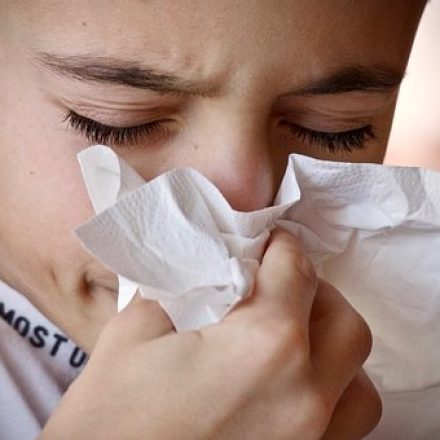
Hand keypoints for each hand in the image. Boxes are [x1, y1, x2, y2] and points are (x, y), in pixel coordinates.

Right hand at [40, 229, 380, 438]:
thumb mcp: (133, 334)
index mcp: (262, 346)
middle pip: (343, 321)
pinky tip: (293, 385)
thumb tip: (206, 273)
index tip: (274, 242)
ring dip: (333, 347)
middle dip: (315, 292)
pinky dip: (332, 394)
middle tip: (281, 286)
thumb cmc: (110, 420)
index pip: (295, 272)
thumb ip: (181, 291)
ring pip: (359, 380)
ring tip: (295, 338)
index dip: (284, 247)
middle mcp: (304, 396)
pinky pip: (346, 423)